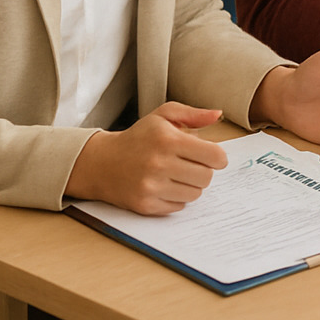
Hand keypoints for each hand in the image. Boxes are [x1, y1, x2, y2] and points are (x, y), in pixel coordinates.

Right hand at [64, 102, 228, 214]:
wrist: (101, 163)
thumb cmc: (138, 137)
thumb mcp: (162, 116)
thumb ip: (193, 114)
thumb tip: (218, 114)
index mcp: (168, 140)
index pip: (213, 156)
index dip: (218, 157)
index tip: (213, 157)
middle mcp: (159, 164)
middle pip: (206, 177)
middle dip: (204, 171)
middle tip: (191, 165)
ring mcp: (151, 186)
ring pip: (195, 194)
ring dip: (191, 185)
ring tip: (177, 174)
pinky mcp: (145, 204)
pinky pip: (179, 206)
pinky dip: (177, 197)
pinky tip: (165, 185)